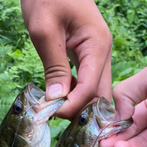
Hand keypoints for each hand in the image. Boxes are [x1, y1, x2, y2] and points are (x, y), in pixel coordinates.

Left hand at [21, 0, 111, 118]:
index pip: (90, 88)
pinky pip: (87, 82)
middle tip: (54, 116)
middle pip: (99, 95)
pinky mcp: (89, 56)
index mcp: (97, 45)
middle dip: (80, 111)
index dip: (73, 105)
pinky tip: (59, 97)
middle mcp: (103, 53)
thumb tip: (57, 101)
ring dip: (78, 104)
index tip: (51, 113)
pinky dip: (75, 94)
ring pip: (95, 91)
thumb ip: (53, 66)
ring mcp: (98, 55)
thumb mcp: (44, 29)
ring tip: (54, 109)